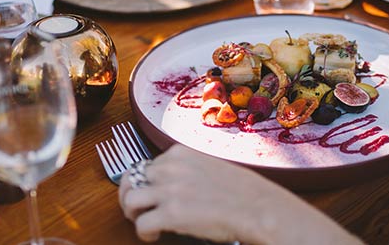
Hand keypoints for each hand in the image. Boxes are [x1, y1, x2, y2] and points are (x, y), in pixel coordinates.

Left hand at [119, 145, 361, 244]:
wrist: (258, 207)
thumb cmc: (242, 192)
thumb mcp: (210, 167)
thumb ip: (188, 171)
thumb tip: (175, 184)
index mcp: (179, 153)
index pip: (146, 165)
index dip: (145, 183)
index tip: (150, 194)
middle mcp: (170, 168)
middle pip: (131, 178)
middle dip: (130, 195)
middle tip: (136, 210)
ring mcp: (169, 190)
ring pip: (130, 199)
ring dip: (133, 213)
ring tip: (144, 222)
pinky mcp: (171, 214)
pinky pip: (141, 223)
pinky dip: (144, 232)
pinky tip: (155, 235)